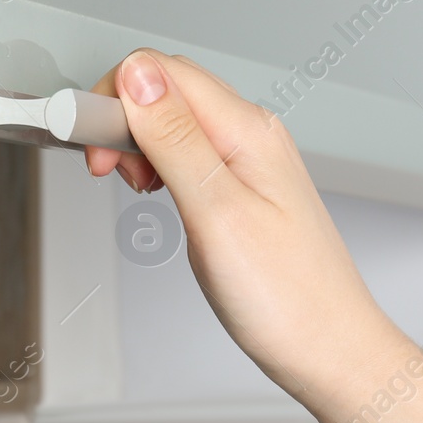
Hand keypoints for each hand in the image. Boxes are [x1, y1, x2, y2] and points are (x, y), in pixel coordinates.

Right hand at [86, 50, 403, 398]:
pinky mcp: (241, 184)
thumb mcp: (216, 213)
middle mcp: (250, 133)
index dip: (112, 100)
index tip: (92, 148)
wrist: (330, 352)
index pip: (159, 70)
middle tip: (107, 172)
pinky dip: (157, 164)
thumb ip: (174, 138)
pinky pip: (187, 149)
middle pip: (164, 87)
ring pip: (172, 118)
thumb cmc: (287, 298)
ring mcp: (248, 158)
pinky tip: (156, 196)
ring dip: (136, 142)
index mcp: (246, 129)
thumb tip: (137, 74)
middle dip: (119, 119)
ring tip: (135, 189)